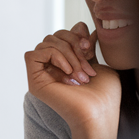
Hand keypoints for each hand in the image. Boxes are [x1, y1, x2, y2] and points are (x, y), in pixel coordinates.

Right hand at [24, 22, 120, 138]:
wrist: (99, 113)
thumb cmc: (103, 95)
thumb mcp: (96, 62)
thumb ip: (85, 45)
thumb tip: (80, 25)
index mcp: (64, 63)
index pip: (61, 35)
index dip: (75, 35)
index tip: (90, 48)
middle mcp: (50, 67)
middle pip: (53, 36)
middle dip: (73, 45)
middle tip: (87, 66)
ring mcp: (41, 74)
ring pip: (45, 43)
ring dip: (67, 54)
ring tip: (80, 74)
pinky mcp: (34, 80)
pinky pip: (34, 54)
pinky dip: (54, 57)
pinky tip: (68, 71)